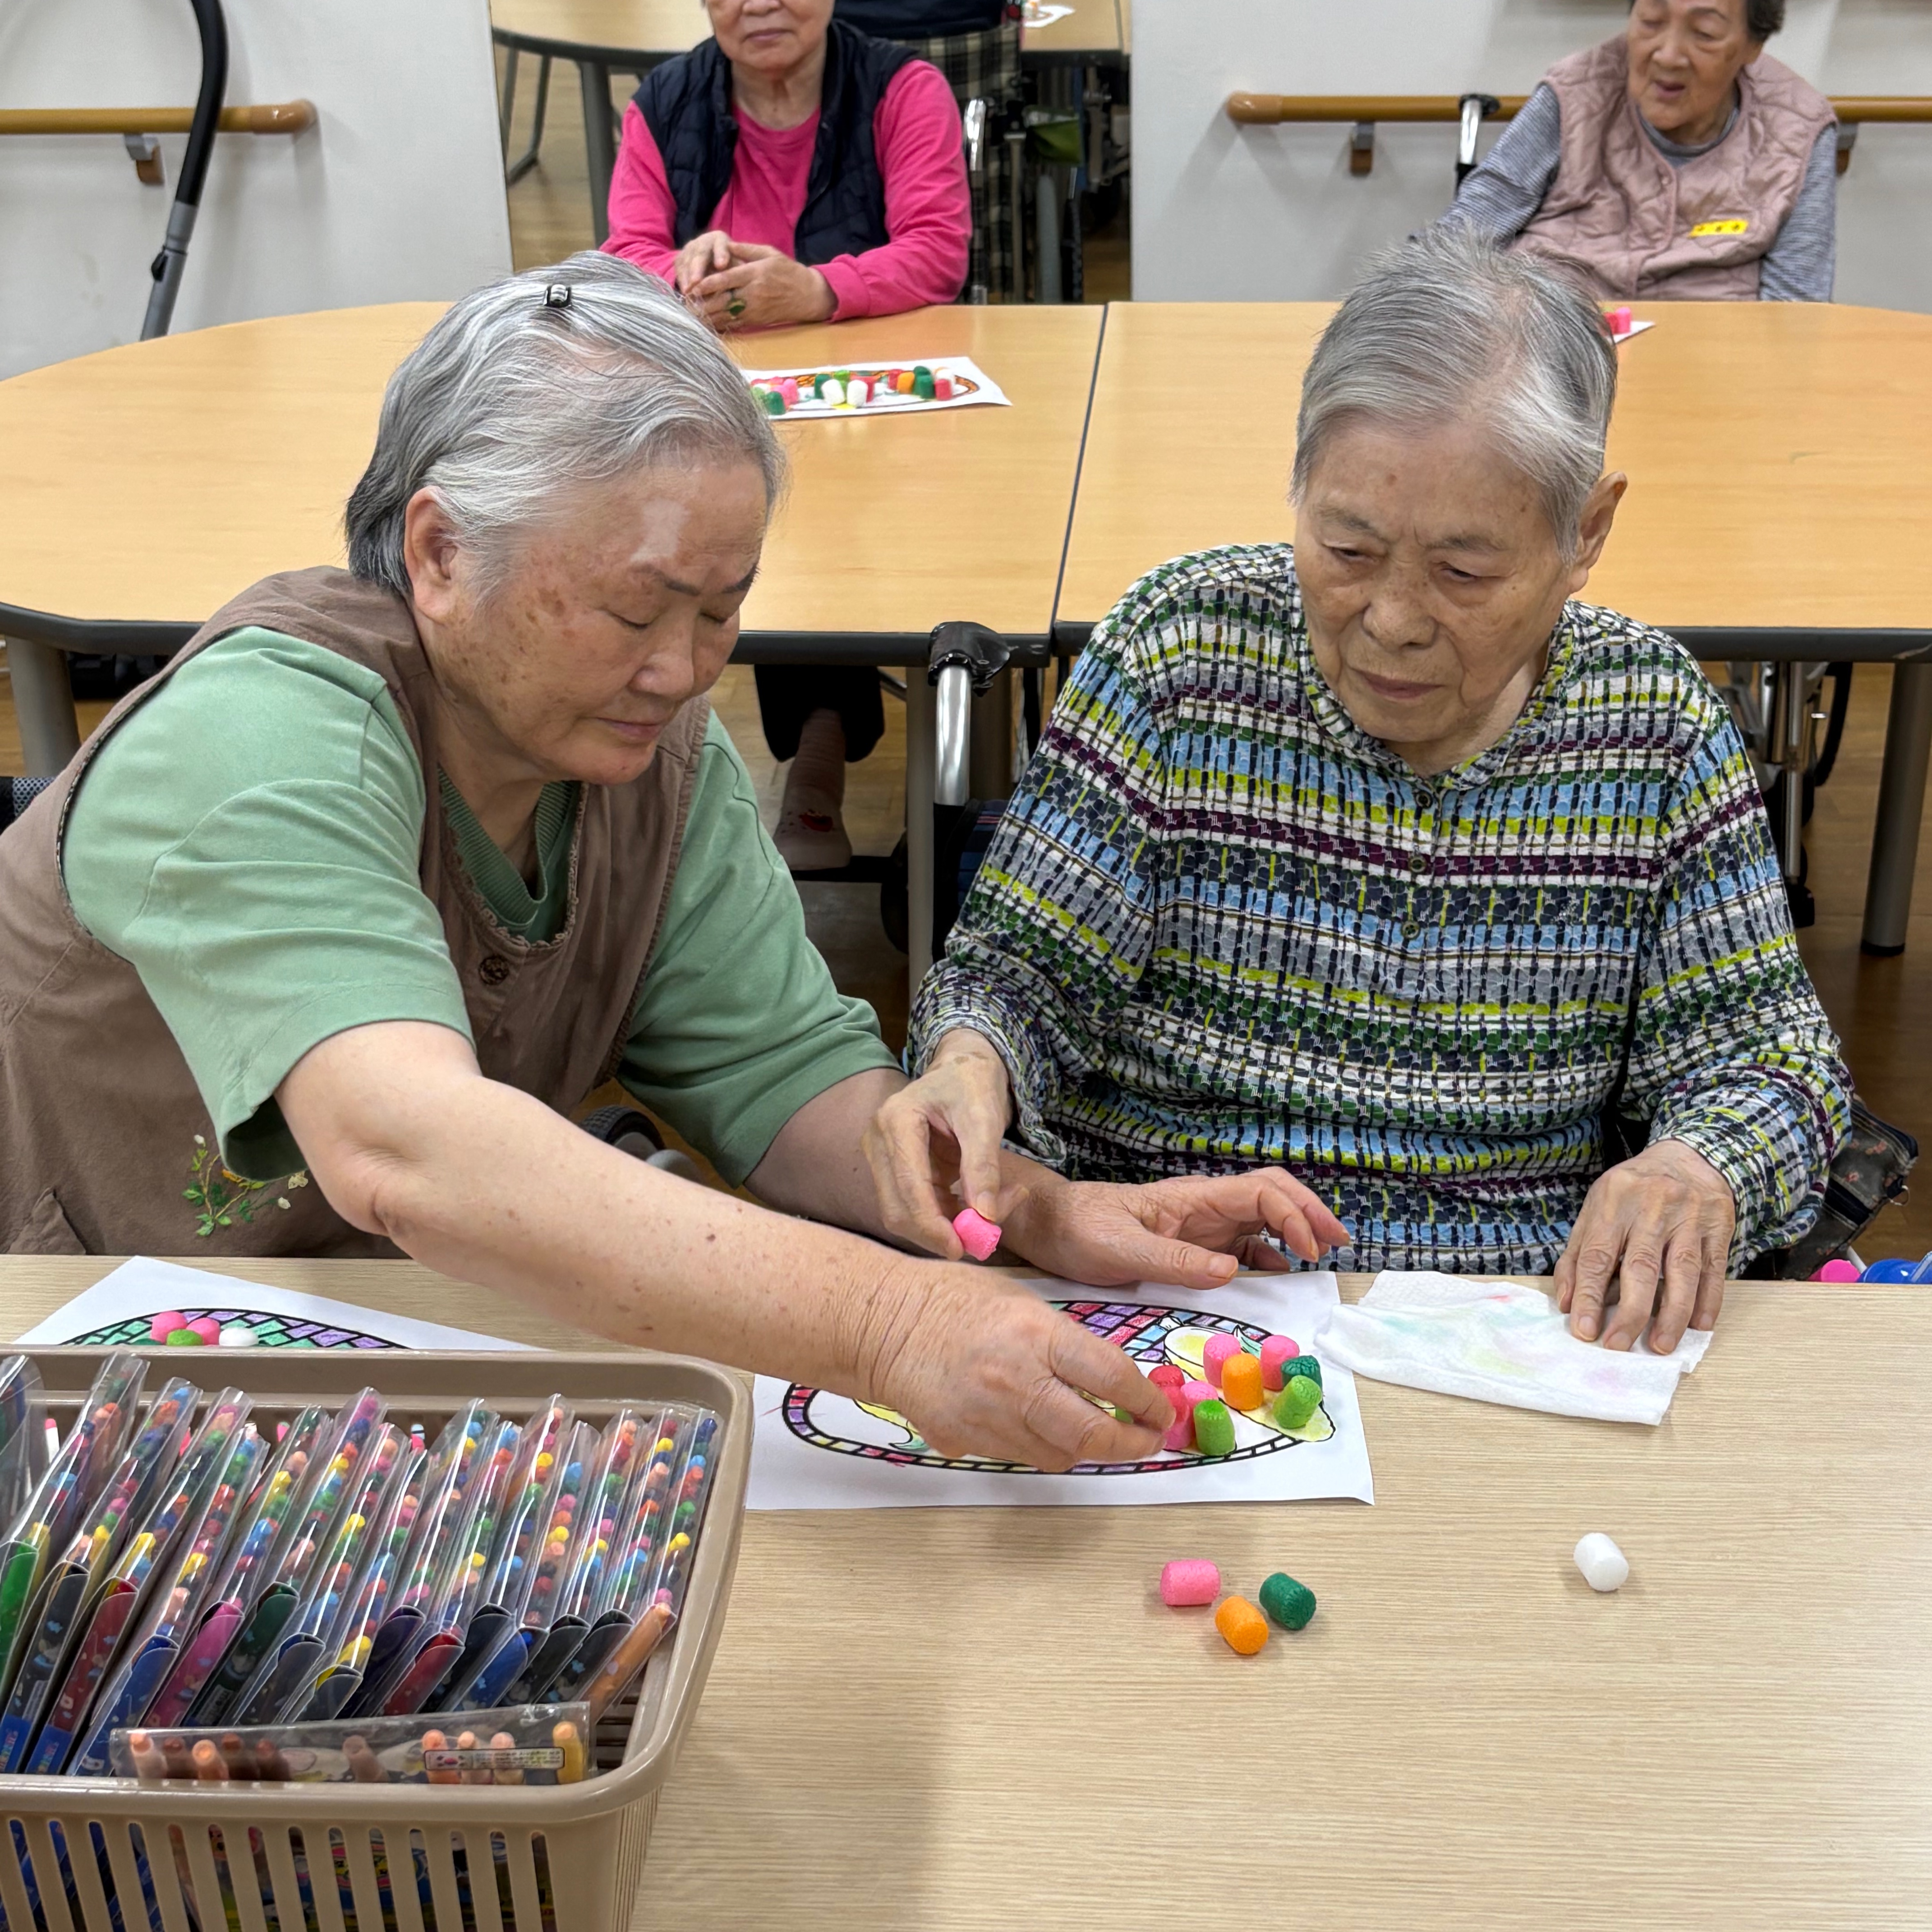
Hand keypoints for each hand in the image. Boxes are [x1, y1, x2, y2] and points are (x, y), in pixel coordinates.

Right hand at [673, 229, 736, 295]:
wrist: (712, 258)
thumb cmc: (728, 263)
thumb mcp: (736, 262)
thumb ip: (737, 267)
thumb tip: (741, 276)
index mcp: (719, 239)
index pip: (720, 245)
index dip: (720, 254)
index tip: (721, 265)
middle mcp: (702, 241)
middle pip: (700, 254)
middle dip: (698, 268)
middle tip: (697, 281)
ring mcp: (689, 248)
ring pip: (687, 262)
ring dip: (687, 277)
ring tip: (688, 290)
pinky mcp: (680, 258)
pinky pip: (679, 268)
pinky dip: (682, 280)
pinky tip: (684, 291)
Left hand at [690, 242, 835, 330]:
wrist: (808, 296)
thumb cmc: (788, 271)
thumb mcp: (770, 253)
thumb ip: (747, 249)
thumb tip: (726, 244)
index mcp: (754, 274)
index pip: (726, 279)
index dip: (707, 283)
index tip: (691, 285)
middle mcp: (753, 293)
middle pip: (722, 300)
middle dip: (702, 303)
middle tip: (684, 304)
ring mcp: (754, 309)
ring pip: (726, 314)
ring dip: (707, 316)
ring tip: (690, 315)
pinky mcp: (756, 320)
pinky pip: (734, 323)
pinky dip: (719, 324)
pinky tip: (706, 324)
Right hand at [863, 1030, 1012, 1259]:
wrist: (964, 1069)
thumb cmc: (973, 1084)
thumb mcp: (985, 1117)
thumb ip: (983, 1165)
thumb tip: (986, 1216)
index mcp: (895, 1121)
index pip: (906, 1186)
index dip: (931, 1224)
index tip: (962, 1248)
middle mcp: (878, 1142)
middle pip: (897, 1209)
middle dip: (938, 1232)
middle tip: (983, 1241)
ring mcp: (883, 1159)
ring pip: (906, 1215)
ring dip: (948, 1225)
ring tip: (996, 1208)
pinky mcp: (896, 1172)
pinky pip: (918, 1208)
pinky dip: (949, 1217)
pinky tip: (981, 1203)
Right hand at [865, 1262, 1172, 1469]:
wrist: (879, 1323)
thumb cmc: (951, 1298)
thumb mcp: (1022, 1300)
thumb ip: (1065, 1342)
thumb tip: (1108, 1378)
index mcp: (1037, 1335)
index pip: (1113, 1379)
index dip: (1147, 1402)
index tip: (1160, 1411)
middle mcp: (1017, 1382)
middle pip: (1092, 1434)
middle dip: (1130, 1444)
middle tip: (1145, 1440)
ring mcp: (988, 1419)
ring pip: (1058, 1456)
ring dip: (1085, 1448)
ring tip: (1094, 1432)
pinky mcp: (963, 1442)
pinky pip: (1017, 1456)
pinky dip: (1038, 1445)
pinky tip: (1035, 1423)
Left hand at [1004, 1169, 1350, 1290]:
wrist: (1048, 1226)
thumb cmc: (1079, 1231)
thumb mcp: (1120, 1249)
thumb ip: (1174, 1261)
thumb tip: (1234, 1270)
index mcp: (1192, 1199)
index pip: (1260, 1191)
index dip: (1293, 1214)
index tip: (1308, 1249)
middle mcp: (1203, 1207)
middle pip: (1272, 1194)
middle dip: (1308, 1212)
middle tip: (1338, 1242)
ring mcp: (1200, 1225)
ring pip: (1262, 1217)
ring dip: (1295, 1229)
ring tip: (1323, 1254)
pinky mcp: (1191, 1245)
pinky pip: (1240, 1244)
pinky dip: (1268, 1254)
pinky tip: (1279, 1272)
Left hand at [1554, 1139, 1734, 1352]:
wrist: (1687, 1158)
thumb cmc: (1633, 1192)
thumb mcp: (1597, 1209)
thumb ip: (1578, 1254)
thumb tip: (1567, 1303)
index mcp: (1613, 1202)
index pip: (1597, 1255)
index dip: (1589, 1296)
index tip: (1584, 1331)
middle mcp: (1651, 1208)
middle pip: (1641, 1267)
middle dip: (1629, 1313)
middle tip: (1618, 1346)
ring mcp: (1688, 1217)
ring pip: (1682, 1272)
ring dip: (1671, 1314)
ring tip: (1661, 1346)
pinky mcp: (1718, 1227)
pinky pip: (1714, 1268)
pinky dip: (1708, 1300)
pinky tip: (1699, 1325)